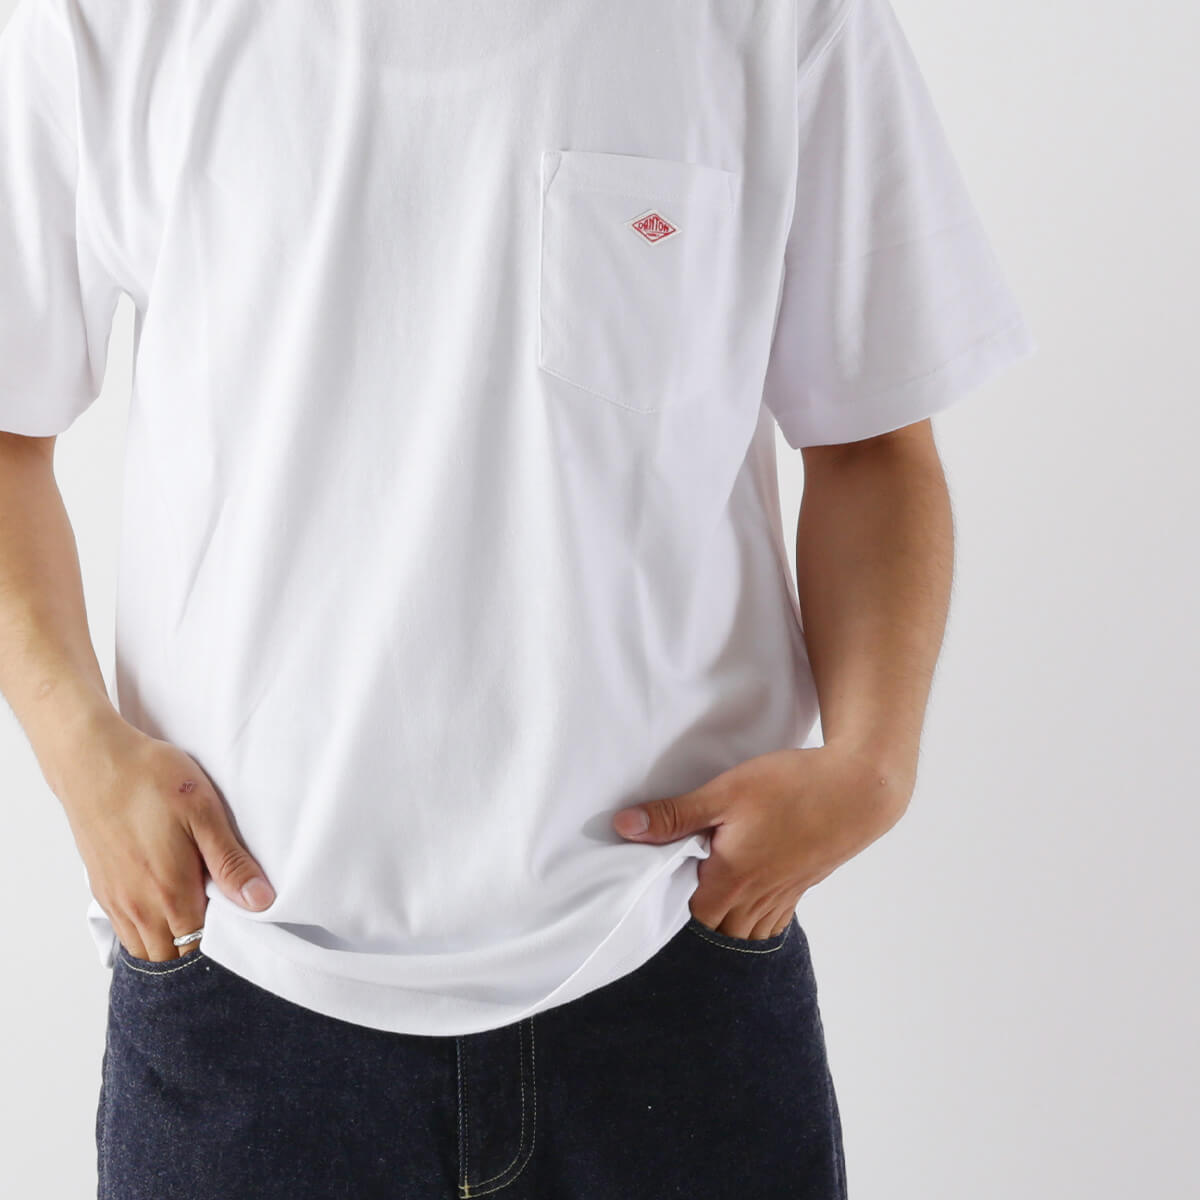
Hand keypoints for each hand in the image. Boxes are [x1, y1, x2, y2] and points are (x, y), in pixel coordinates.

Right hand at [56, 711, 275, 961]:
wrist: (93, 760)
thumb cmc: (151, 779)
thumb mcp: (204, 813)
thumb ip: (231, 862)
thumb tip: (261, 902)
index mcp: (170, 893)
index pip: (200, 947)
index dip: (223, 944)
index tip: (241, 929)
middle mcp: (138, 907)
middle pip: (171, 957)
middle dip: (197, 952)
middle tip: (222, 926)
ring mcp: (115, 900)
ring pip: (145, 948)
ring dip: (170, 945)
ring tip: (196, 920)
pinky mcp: (101, 888)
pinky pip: (125, 931)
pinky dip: (146, 934)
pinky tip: (164, 910)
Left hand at [611, 745, 912, 939]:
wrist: (859, 790)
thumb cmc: (791, 786)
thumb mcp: (725, 792)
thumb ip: (674, 815)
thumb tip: (624, 827)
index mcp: (730, 880)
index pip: (686, 920)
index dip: (665, 916)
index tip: (647, 903)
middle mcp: (755, 898)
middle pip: (714, 934)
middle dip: (692, 929)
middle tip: (669, 910)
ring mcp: (782, 896)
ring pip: (743, 933)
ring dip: (722, 929)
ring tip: (700, 913)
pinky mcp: (801, 886)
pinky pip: (770, 922)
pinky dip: (752, 923)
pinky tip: (743, 908)